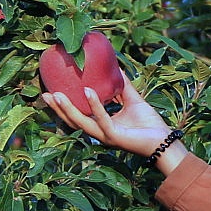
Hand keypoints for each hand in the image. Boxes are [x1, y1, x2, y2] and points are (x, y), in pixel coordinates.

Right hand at [41, 72, 179, 159]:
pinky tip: (88, 91)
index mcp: (102, 125)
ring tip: (56, 94)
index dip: (64, 106)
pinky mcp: (115, 136)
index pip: (79, 116)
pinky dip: (95, 105)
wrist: (165, 141)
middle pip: (72, 121)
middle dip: (58, 109)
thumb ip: (123, 87)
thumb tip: (115, 68)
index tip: (52, 91)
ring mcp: (106, 136)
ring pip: (81, 123)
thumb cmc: (150, 125)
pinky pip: (102, 119)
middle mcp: (100, 132)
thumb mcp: (133, 101)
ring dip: (67, 109)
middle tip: (45, 94)